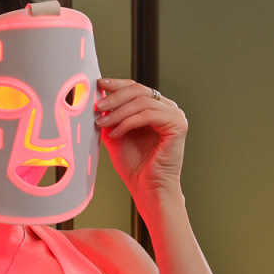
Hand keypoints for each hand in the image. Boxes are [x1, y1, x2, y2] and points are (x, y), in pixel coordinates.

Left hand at [95, 78, 187, 205]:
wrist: (147, 188)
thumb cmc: (135, 166)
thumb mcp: (115, 135)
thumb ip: (109, 117)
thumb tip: (96, 100)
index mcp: (155, 108)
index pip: (136, 88)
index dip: (117, 84)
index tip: (99, 85)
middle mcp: (167, 109)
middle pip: (139, 90)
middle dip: (115, 96)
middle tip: (98, 105)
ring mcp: (174, 116)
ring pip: (142, 102)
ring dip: (118, 112)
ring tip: (102, 123)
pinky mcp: (177, 125)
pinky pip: (148, 115)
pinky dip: (128, 122)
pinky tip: (116, 133)